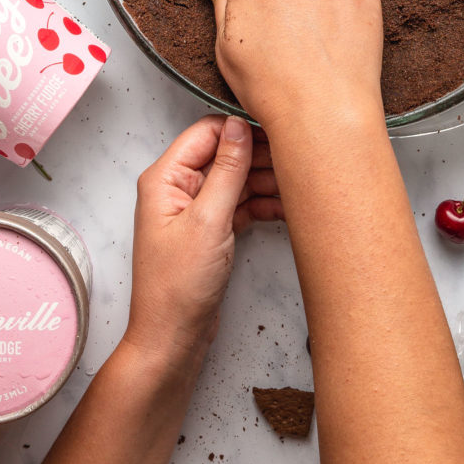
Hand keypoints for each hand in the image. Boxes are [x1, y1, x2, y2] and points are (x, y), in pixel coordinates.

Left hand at [125, 115, 282, 361]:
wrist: (173, 337)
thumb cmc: (177, 286)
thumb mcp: (208, 219)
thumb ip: (227, 169)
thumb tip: (239, 126)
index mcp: (166, 178)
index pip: (207, 133)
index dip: (241, 130)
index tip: (276, 131)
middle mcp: (178, 189)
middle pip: (224, 155)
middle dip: (259, 157)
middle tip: (295, 162)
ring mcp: (195, 210)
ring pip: (236, 181)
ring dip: (265, 182)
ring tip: (298, 188)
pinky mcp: (210, 231)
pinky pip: (240, 206)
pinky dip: (262, 205)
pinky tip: (287, 208)